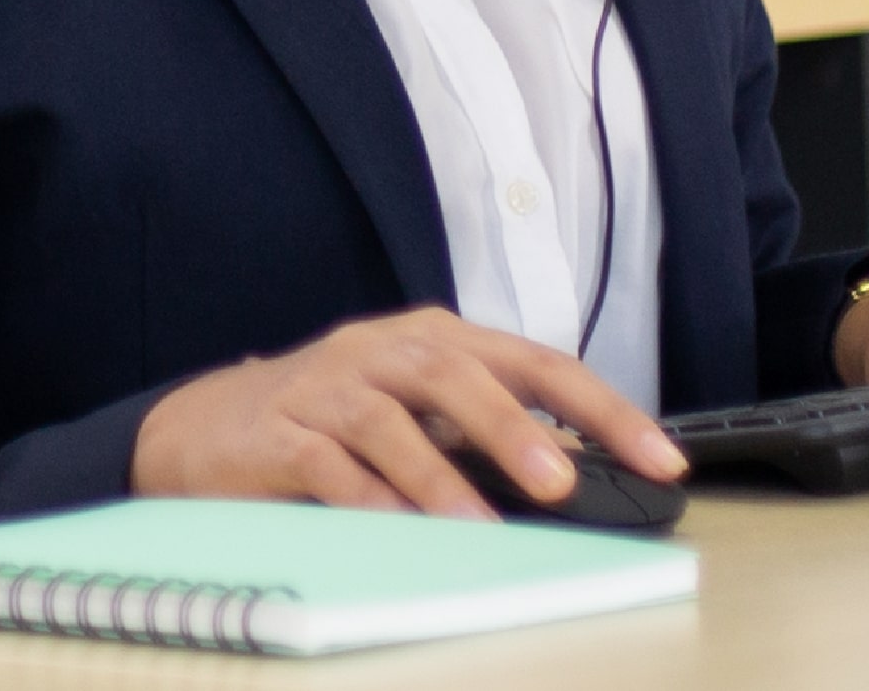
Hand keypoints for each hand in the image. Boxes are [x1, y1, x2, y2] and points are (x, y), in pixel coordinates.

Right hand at [129, 306, 683, 517]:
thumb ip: (484, 433)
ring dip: (440, 475)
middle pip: (459, 374)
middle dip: (516, 429)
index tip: (660, 458)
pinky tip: (398, 530)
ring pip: (391, 419)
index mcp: (436, 339)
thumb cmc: (334, 419)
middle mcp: (384, 350)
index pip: (535, 363)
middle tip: (562, 482)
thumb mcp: (418, 413)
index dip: (602, 408)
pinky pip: (328, 464)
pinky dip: (367, 497)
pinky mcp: (280, 433)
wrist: (209, 427)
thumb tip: (578, 481)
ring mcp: (328, 387)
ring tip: (482, 525)